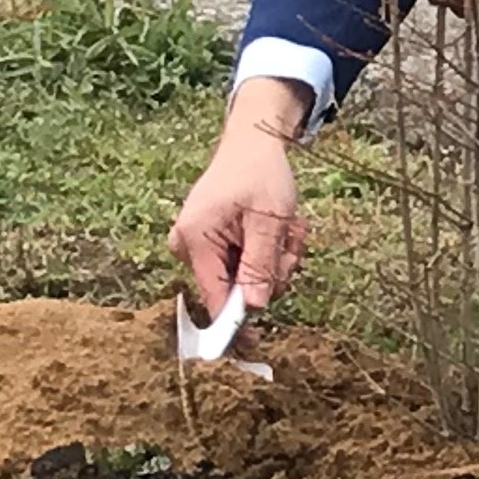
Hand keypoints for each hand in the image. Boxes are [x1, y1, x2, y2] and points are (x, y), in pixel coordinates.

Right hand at [171, 83, 310, 313]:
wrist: (252, 145)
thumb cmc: (260, 174)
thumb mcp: (269, 220)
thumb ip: (260, 264)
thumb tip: (254, 306)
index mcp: (195, 239)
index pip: (214, 295)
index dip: (238, 316)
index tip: (258, 334)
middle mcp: (188, 246)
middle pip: (237, 287)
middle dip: (272, 268)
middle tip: (290, 240)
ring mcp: (199, 246)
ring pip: (249, 276)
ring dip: (276, 257)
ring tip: (285, 227)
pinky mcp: (213, 245)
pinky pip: (248, 262)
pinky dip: (270, 250)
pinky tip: (277, 227)